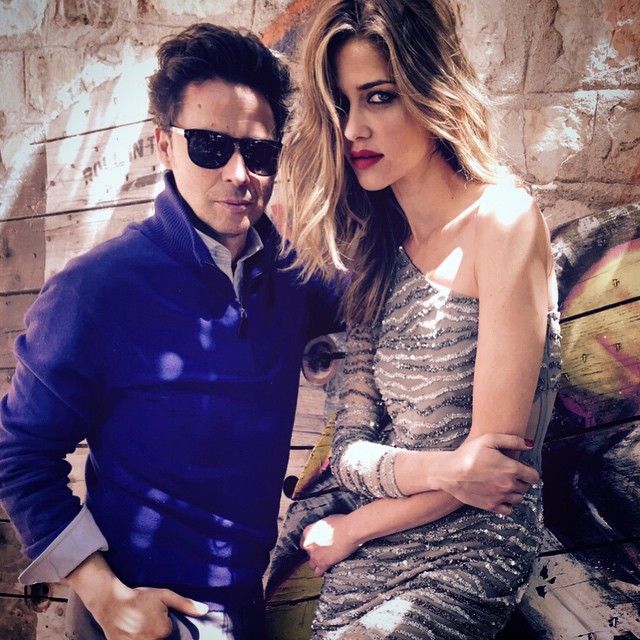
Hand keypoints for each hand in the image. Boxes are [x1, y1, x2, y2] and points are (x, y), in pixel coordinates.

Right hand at [89, 584, 208, 639]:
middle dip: (155, 631)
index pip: (171, 632)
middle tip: (144, 620)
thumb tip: (205, 610)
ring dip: (146, 636)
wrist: (112, 603)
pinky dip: (138, 638)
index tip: (155, 617)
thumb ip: (186, 604)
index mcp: (164, 630)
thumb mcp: (165, 595)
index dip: (164, 623)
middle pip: (161, 639)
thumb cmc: (140, 598)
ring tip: (138, 626)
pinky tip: (132, 631)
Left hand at [300, 514, 359, 575]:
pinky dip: (321, 571)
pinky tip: (325, 569)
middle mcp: (309, 545)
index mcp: (308, 532)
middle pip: (308, 553)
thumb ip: (321, 529)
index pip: (303, 542)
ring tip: (324, 561)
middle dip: (314, 553)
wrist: (348, 531)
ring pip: (311, 564)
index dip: (310, 544)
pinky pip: (318, 572)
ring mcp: (315, 555)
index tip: (314, 546)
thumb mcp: (326, 521)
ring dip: (317, 563)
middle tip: (322, 552)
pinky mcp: (323, 564)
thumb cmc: (340, 523)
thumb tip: (324, 532)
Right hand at [444, 434, 539, 515]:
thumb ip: (513, 441)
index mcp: (511, 469)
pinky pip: (508, 510)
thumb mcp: (489, 440)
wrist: (450, 472)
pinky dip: (507, 504)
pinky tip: (499, 495)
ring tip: (503, 484)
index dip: (529, 471)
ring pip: (518, 498)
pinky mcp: (491, 506)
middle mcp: (509, 485)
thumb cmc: (468, 454)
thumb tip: (530, 445)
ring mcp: (500, 497)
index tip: (522, 468)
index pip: (533, 476)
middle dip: (521, 481)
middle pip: (526, 487)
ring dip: (515, 492)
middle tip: (509, 474)